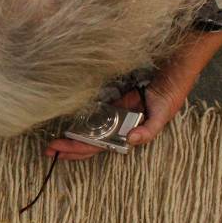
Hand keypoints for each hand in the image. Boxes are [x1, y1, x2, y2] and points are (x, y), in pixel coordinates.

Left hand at [45, 74, 191, 159]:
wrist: (174, 71)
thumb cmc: (170, 94)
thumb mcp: (163, 114)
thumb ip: (149, 129)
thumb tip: (131, 141)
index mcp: (128, 133)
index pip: (99, 146)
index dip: (79, 150)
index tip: (59, 151)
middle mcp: (119, 127)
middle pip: (90, 142)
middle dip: (70, 147)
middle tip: (48, 149)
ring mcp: (116, 115)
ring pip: (91, 130)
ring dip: (74, 135)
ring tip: (54, 140)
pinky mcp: (116, 102)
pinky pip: (97, 114)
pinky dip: (84, 120)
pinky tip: (69, 122)